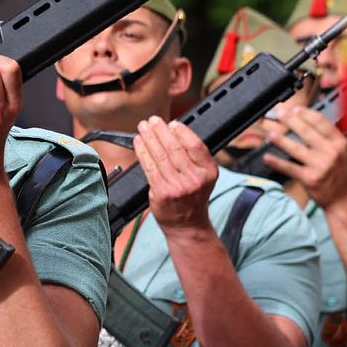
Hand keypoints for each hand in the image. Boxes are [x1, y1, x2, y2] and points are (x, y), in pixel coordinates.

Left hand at [135, 117, 217, 235]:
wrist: (187, 226)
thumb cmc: (193, 198)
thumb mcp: (203, 177)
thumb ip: (194, 157)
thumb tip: (173, 132)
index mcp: (208, 172)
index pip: (196, 145)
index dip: (182, 132)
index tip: (172, 124)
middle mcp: (194, 179)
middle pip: (175, 148)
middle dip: (161, 131)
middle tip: (153, 120)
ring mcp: (177, 187)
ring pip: (160, 156)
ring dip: (149, 138)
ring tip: (143, 127)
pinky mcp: (162, 192)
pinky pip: (150, 167)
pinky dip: (143, 152)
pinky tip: (139, 143)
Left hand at [261, 106, 346, 208]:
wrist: (343, 200)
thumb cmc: (341, 176)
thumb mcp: (343, 152)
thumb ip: (328, 138)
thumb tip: (307, 121)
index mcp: (339, 142)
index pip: (320, 121)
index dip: (305, 113)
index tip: (294, 109)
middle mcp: (331, 152)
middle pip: (306, 131)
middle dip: (290, 120)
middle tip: (279, 114)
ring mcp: (320, 165)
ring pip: (295, 148)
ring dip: (280, 139)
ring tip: (270, 133)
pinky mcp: (310, 178)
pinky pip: (289, 167)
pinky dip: (276, 162)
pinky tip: (267, 157)